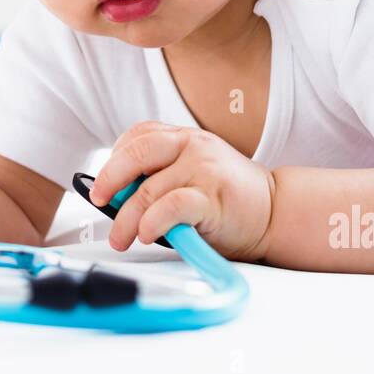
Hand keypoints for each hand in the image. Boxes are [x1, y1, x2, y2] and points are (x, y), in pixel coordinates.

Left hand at [88, 121, 274, 262]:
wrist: (274, 211)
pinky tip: (146, 234)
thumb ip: (160, 176)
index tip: (103, 184)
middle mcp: (192, 145)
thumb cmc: (227, 199)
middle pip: (135, 153)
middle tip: (99, 202)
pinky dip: (151, 223)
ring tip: (122, 238)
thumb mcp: (191, 174)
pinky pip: (170, 207)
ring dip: (126, 219)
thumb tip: (116, 198)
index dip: (114, 159)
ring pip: (147, 190)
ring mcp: (203, 169)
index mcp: (184, 137)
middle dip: (109, 181)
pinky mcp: (212, 196)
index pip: (138, 135)